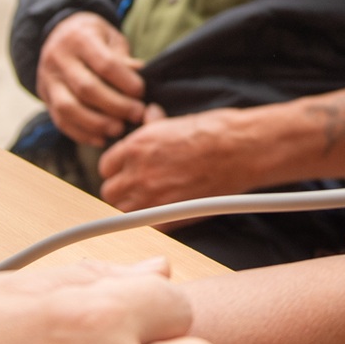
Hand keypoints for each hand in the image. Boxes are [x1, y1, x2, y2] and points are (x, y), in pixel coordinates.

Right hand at [37, 13, 147, 146]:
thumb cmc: (93, 37)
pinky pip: (60, 120)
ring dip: (96, 123)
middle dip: (114, 105)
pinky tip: (100, 139)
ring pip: (68, 108)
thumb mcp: (110, 37)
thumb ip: (122, 56)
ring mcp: (48, 80)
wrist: (59, 34)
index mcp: (79, 39)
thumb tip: (140, 72)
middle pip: (86, 88)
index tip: (141, 92)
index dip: (124, 81)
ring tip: (119, 129)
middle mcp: (59, 59)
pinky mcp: (45, 97)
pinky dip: (80, 134)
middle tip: (137, 115)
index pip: (103, 63)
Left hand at [99, 105, 268, 212]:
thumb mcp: (174, 122)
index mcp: (136, 147)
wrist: (239, 151)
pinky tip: (164, 211)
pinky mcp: (169, 217)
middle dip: (121, 190)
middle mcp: (138, 173)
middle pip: (109, 192)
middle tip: (135, 189)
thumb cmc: (213, 133)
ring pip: (122, 212)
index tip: (125, 172)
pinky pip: (146, 226)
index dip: (117, 170)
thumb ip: (153, 126)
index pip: (105, 166)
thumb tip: (149, 117)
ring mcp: (152, 198)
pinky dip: (152, 221)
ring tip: (147, 203)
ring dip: (132, 208)